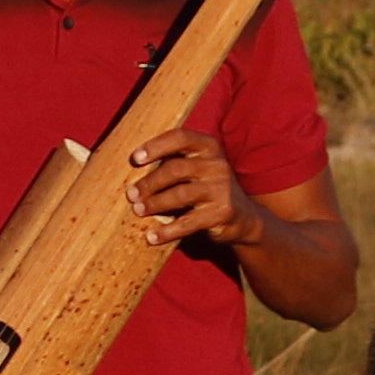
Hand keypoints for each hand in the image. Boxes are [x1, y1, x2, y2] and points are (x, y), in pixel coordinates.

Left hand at [128, 130, 262, 252]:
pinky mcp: (222, 213)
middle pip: (175, 169)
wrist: (243, 217)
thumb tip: (131, 169)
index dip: (156, 146)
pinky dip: (167, 231)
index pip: (180, 138)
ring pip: (180, 195)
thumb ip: (173, 163)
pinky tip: (152, 236)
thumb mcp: (196, 168)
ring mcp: (221, 189)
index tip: (135, 159)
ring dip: (155, 203)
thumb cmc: (207, 188)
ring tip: (138, 210)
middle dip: (150, 182)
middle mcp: (216, 164)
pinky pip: (188, 222)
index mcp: (208, 147)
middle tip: (131, 194)